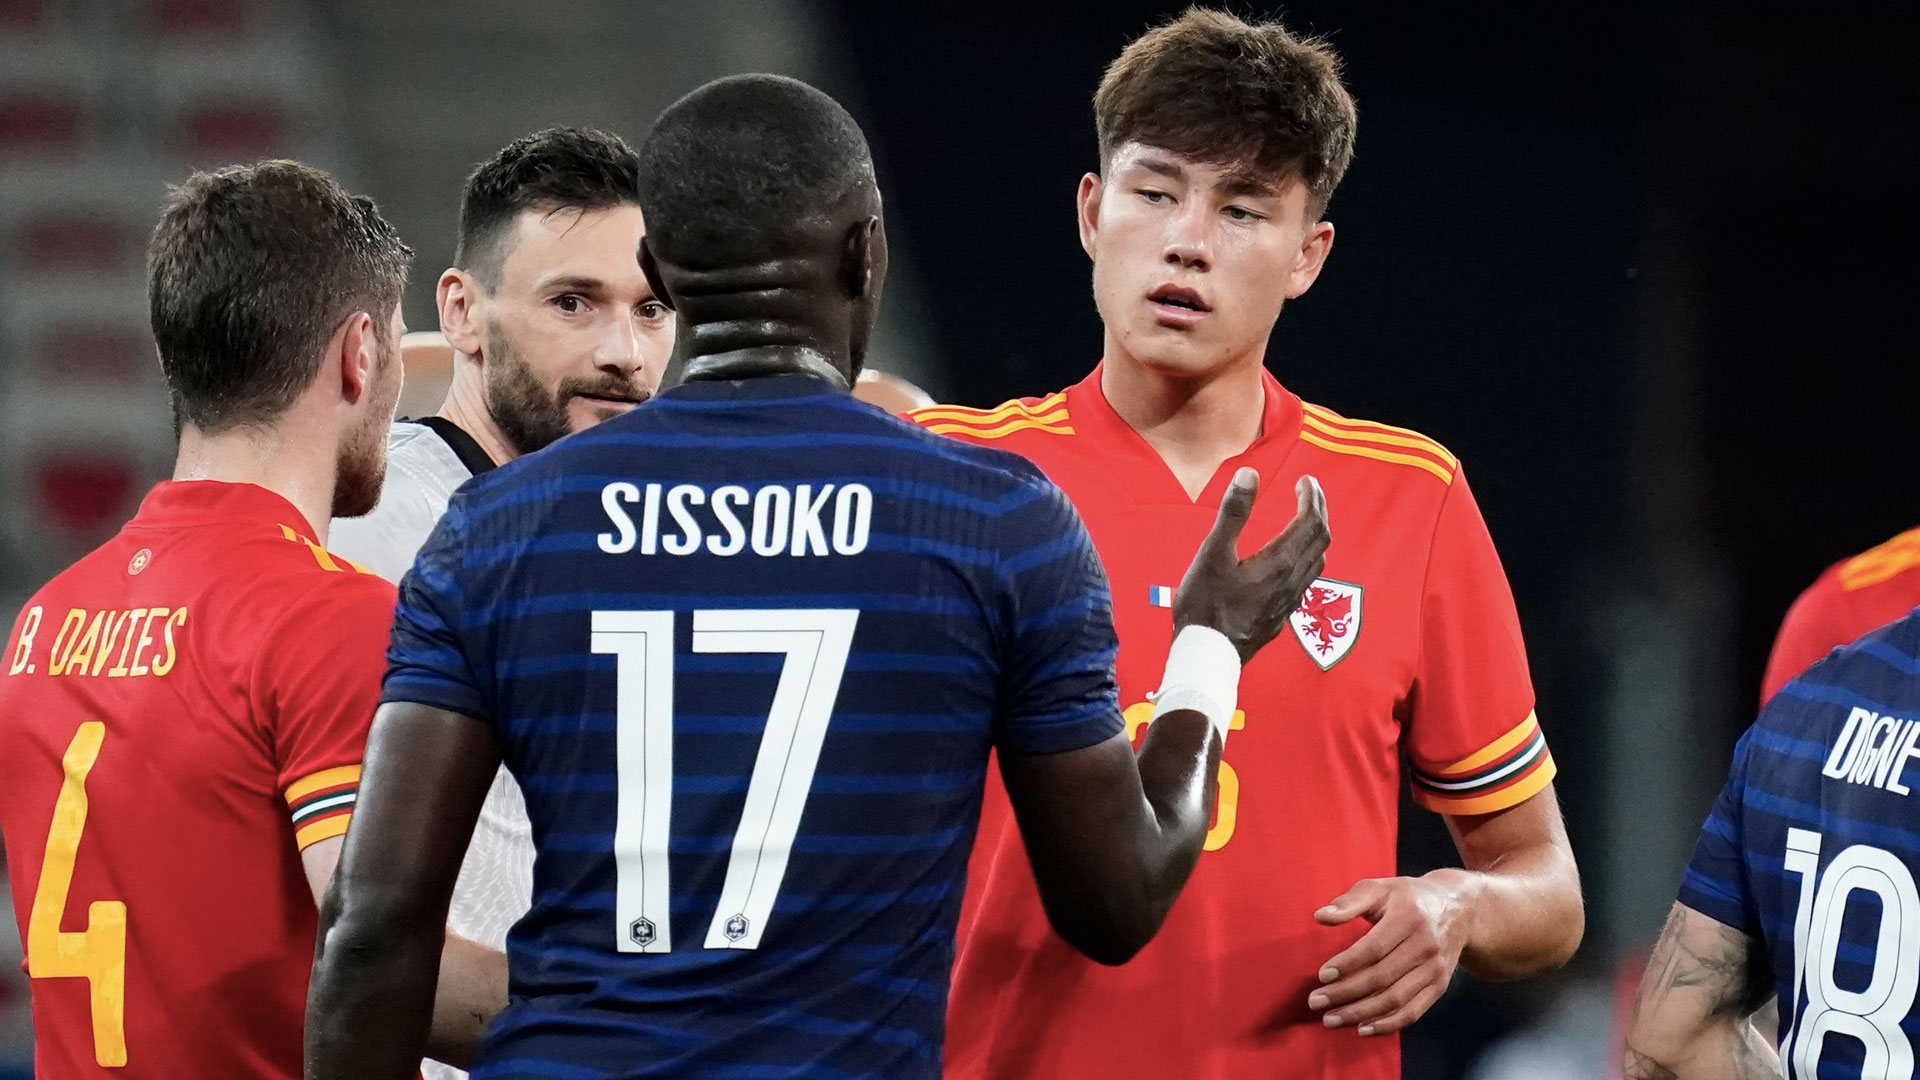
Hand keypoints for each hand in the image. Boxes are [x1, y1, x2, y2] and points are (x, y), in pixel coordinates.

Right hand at [1173, 470, 1327, 663]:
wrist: (1207, 656)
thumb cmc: (1205, 605)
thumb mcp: (1212, 553)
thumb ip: (1233, 513)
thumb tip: (1249, 474)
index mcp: (1278, 562)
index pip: (1310, 522)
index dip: (1312, 497)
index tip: (1306, 480)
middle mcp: (1292, 581)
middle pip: (1320, 539)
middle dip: (1318, 511)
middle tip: (1310, 491)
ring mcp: (1289, 601)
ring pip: (1317, 561)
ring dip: (1317, 535)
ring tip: (1306, 519)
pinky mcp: (1282, 615)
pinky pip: (1307, 579)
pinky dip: (1308, 557)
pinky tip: (1293, 560)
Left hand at [1307, 870, 1476, 1035]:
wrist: (1459, 909)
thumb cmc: (1408, 897)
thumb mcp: (1380, 888)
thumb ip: (1349, 901)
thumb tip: (1320, 916)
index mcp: (1409, 917)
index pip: (1375, 947)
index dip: (1348, 963)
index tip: (1322, 975)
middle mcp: (1426, 945)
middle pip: (1382, 977)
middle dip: (1345, 993)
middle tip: (1315, 1002)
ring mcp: (1435, 969)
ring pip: (1396, 999)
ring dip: (1361, 1013)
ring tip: (1330, 1019)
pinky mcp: (1439, 986)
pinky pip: (1413, 1011)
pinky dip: (1387, 1024)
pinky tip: (1362, 1029)